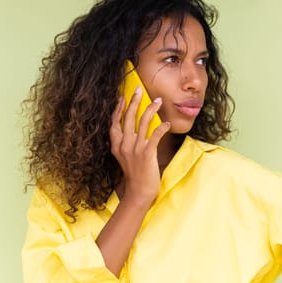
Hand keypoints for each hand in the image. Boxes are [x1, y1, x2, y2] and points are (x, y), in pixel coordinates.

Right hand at [109, 86, 170, 204]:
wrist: (139, 192)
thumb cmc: (134, 175)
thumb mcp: (124, 158)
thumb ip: (125, 144)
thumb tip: (132, 130)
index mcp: (116, 145)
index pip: (114, 122)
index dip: (118, 109)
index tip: (122, 97)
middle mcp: (124, 145)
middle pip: (128, 118)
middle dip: (134, 102)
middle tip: (139, 90)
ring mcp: (135, 149)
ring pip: (143, 123)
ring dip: (150, 109)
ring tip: (158, 100)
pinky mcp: (147, 154)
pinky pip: (155, 136)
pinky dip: (161, 128)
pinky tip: (167, 123)